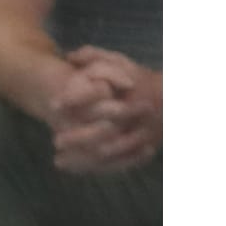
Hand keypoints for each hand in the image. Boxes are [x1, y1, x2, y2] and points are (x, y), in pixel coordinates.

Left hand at [47, 47, 161, 173]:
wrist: (172, 100)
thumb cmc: (140, 80)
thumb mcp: (121, 63)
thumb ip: (96, 57)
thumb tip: (70, 56)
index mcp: (131, 88)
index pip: (100, 92)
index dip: (74, 98)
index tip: (52, 104)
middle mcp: (139, 113)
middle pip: (104, 129)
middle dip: (78, 136)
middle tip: (55, 140)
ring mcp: (143, 134)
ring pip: (109, 151)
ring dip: (83, 158)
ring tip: (58, 160)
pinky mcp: (143, 150)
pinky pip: (117, 164)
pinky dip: (94, 168)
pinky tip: (74, 169)